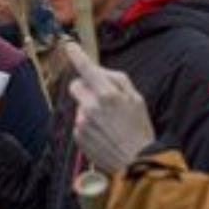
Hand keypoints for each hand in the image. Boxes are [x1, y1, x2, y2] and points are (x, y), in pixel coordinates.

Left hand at [65, 44, 154, 173]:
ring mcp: (82, 122)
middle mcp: (90, 106)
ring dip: (88, 109)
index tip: (69, 45)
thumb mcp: (137, 99)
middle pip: (75, 85)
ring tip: (108, 123)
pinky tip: (103, 133)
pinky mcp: (78, 136)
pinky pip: (79, 122)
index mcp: (107, 94)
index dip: (76, 54)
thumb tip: (99, 71)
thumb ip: (117, 80)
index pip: (86, 68)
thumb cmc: (139, 129)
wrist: (137, 163)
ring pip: (79, 105)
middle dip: (84, 87)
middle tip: (101, 98)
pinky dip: (88, 125)